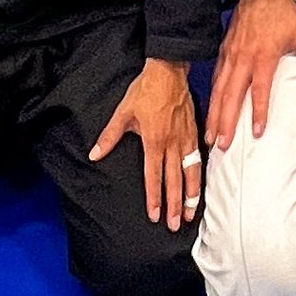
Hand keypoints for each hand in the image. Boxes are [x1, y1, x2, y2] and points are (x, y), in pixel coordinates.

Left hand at [88, 56, 201, 229]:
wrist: (168, 70)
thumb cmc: (145, 90)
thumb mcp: (123, 112)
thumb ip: (110, 136)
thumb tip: (95, 154)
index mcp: (154, 141)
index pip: (154, 176)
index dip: (155, 197)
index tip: (155, 215)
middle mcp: (172, 143)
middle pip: (174, 180)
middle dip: (174, 205)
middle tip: (175, 224)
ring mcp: (185, 138)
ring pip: (190, 172)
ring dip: (191, 194)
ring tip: (190, 213)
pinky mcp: (193, 131)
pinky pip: (198, 158)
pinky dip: (200, 174)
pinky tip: (200, 185)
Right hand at [205, 0, 295, 150]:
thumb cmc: (282, 12)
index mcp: (263, 55)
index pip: (259, 89)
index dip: (258, 111)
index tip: (256, 132)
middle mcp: (243, 58)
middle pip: (231, 95)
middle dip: (225, 121)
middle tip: (221, 144)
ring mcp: (230, 55)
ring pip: (219, 89)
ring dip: (214, 113)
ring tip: (210, 135)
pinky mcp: (224, 52)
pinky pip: (216, 78)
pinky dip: (212, 97)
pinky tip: (210, 110)